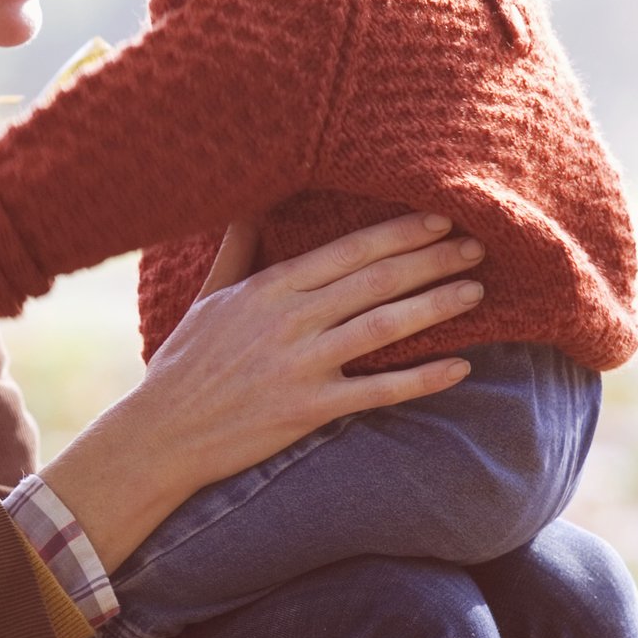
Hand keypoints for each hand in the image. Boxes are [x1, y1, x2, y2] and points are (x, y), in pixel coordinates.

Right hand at [42, 213, 485, 562]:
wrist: (160, 434)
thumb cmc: (186, 364)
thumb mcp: (209, 297)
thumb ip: (238, 249)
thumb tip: (251, 203)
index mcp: (268, 288)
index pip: (347, 251)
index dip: (398, 233)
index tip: (440, 217)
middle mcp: (288, 320)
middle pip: (374, 281)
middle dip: (430, 260)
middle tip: (477, 244)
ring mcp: (299, 365)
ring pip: (381, 327)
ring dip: (434, 306)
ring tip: (476, 290)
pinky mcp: (308, 411)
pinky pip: (377, 392)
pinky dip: (421, 379)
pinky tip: (460, 367)